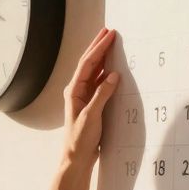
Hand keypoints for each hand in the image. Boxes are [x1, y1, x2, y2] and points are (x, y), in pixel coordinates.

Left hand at [62, 27, 119, 164]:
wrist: (77, 157)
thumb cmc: (80, 139)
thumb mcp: (92, 116)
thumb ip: (102, 95)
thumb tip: (113, 75)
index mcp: (74, 91)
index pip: (87, 64)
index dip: (98, 48)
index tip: (109, 35)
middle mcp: (77, 91)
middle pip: (88, 64)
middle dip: (98, 47)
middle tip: (109, 31)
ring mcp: (84, 97)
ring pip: (94, 72)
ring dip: (103, 58)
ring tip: (112, 44)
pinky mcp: (92, 104)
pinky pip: (100, 83)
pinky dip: (107, 73)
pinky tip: (114, 68)